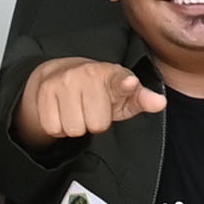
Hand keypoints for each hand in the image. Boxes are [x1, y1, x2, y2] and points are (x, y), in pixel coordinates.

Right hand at [16, 55, 166, 146]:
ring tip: (77, 110)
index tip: (129, 83)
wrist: (58, 75)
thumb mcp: (122, 95)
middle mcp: (86, 74)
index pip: (119, 80)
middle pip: (97, 125)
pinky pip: (54, 129)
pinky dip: (59, 127)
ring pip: (74, 129)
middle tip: (91, 109)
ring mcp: (63, 81)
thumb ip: (142, 99)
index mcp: (111, 74)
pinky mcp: (44, 92)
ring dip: (76, 126)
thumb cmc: (98, 90)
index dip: (126, 84)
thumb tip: (159, 102)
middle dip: (95, 123)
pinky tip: (62, 112)